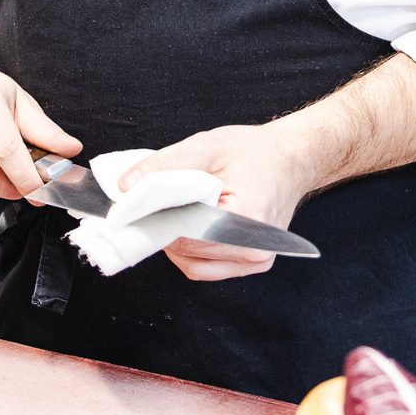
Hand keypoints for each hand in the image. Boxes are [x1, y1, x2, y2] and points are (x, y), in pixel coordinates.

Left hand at [118, 122, 310, 280]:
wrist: (290, 159)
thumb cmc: (255, 152)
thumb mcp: (206, 146)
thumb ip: (164, 165)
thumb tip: (125, 186)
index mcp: (248, 220)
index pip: (187, 234)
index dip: (157, 220)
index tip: (138, 206)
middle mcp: (255, 250)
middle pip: (188, 252)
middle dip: (165, 229)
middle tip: (155, 204)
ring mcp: (255, 261)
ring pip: (193, 266)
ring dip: (175, 242)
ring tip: (176, 212)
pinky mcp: (251, 264)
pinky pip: (206, 268)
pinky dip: (189, 250)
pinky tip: (189, 225)